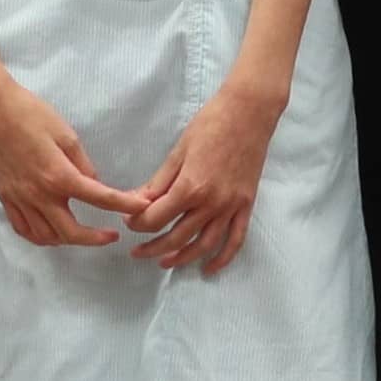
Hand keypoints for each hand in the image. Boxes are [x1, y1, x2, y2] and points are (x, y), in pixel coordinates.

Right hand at [0, 71, 141, 249]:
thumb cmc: (30, 114)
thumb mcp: (66, 134)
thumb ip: (83, 164)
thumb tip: (94, 184)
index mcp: (59, 175)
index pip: (99, 198)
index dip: (124, 206)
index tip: (141, 209)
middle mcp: (39, 194)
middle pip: (71, 232)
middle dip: (95, 239)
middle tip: (111, 235)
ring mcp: (19, 200)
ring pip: (46, 237)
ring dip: (69, 240)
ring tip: (83, 233)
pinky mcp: (5, 199)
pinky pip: (24, 230)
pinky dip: (41, 237)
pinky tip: (52, 232)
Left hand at [126, 74, 284, 277]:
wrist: (249, 112)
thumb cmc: (210, 124)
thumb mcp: (178, 151)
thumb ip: (159, 182)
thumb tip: (137, 202)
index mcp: (190, 187)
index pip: (156, 218)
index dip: (138, 223)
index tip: (130, 222)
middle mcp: (211, 203)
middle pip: (176, 237)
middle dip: (153, 247)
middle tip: (138, 251)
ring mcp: (231, 207)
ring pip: (203, 244)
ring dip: (182, 258)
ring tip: (164, 263)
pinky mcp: (246, 206)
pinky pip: (235, 240)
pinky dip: (222, 258)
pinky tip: (208, 268)